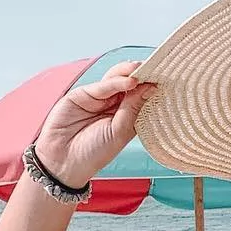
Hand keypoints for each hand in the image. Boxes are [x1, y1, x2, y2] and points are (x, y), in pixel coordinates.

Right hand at [31, 61, 154, 189]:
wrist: (63, 162)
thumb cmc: (93, 153)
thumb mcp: (120, 133)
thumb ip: (133, 108)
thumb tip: (150, 87)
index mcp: (127, 116)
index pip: (142, 96)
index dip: (152, 86)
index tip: (167, 78)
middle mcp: (114, 105)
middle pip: (131, 84)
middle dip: (143, 75)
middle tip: (156, 69)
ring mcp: (99, 98)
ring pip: (117, 80)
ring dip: (130, 73)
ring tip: (142, 70)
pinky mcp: (83, 94)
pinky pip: (102, 86)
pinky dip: (116, 81)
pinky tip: (130, 81)